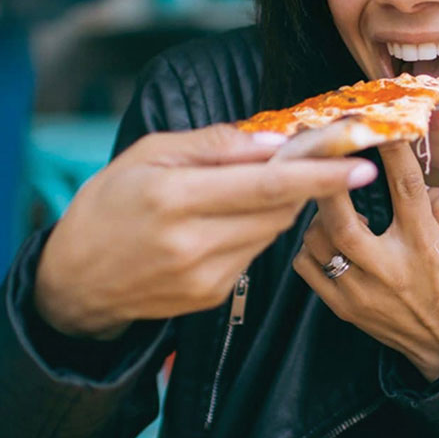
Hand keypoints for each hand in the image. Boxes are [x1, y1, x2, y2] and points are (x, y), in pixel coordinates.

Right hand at [34, 125, 377, 339]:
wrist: (76, 279)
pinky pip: (256, 251)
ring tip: (257, 181)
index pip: (268, 186)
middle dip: (310, 181)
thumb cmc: (110, 201)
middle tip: (325, 155)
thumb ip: (214, 145)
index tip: (362, 165)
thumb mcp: (150, 153)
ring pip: (273, 229)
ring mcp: (206, 278)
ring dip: (281, 201)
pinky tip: (232, 214)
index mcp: (176, 199)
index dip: (321, 175)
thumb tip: (275, 140)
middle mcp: (195, 244)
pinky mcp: (213, 296)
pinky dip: (258, 226)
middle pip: (280, 208)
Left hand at [293, 142, 438, 380]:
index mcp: (425, 245)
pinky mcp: (343, 307)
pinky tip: (324, 234)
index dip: (391, 152)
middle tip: (321, 153)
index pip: (405, 188)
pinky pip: (307, 267)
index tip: (379, 124)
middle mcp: (389, 267)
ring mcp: (360, 291)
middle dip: (326, 182)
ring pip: (318, 241)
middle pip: (341, 219)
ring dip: (317, 212)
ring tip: (328, 198)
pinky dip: (308, 244)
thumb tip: (422, 183)